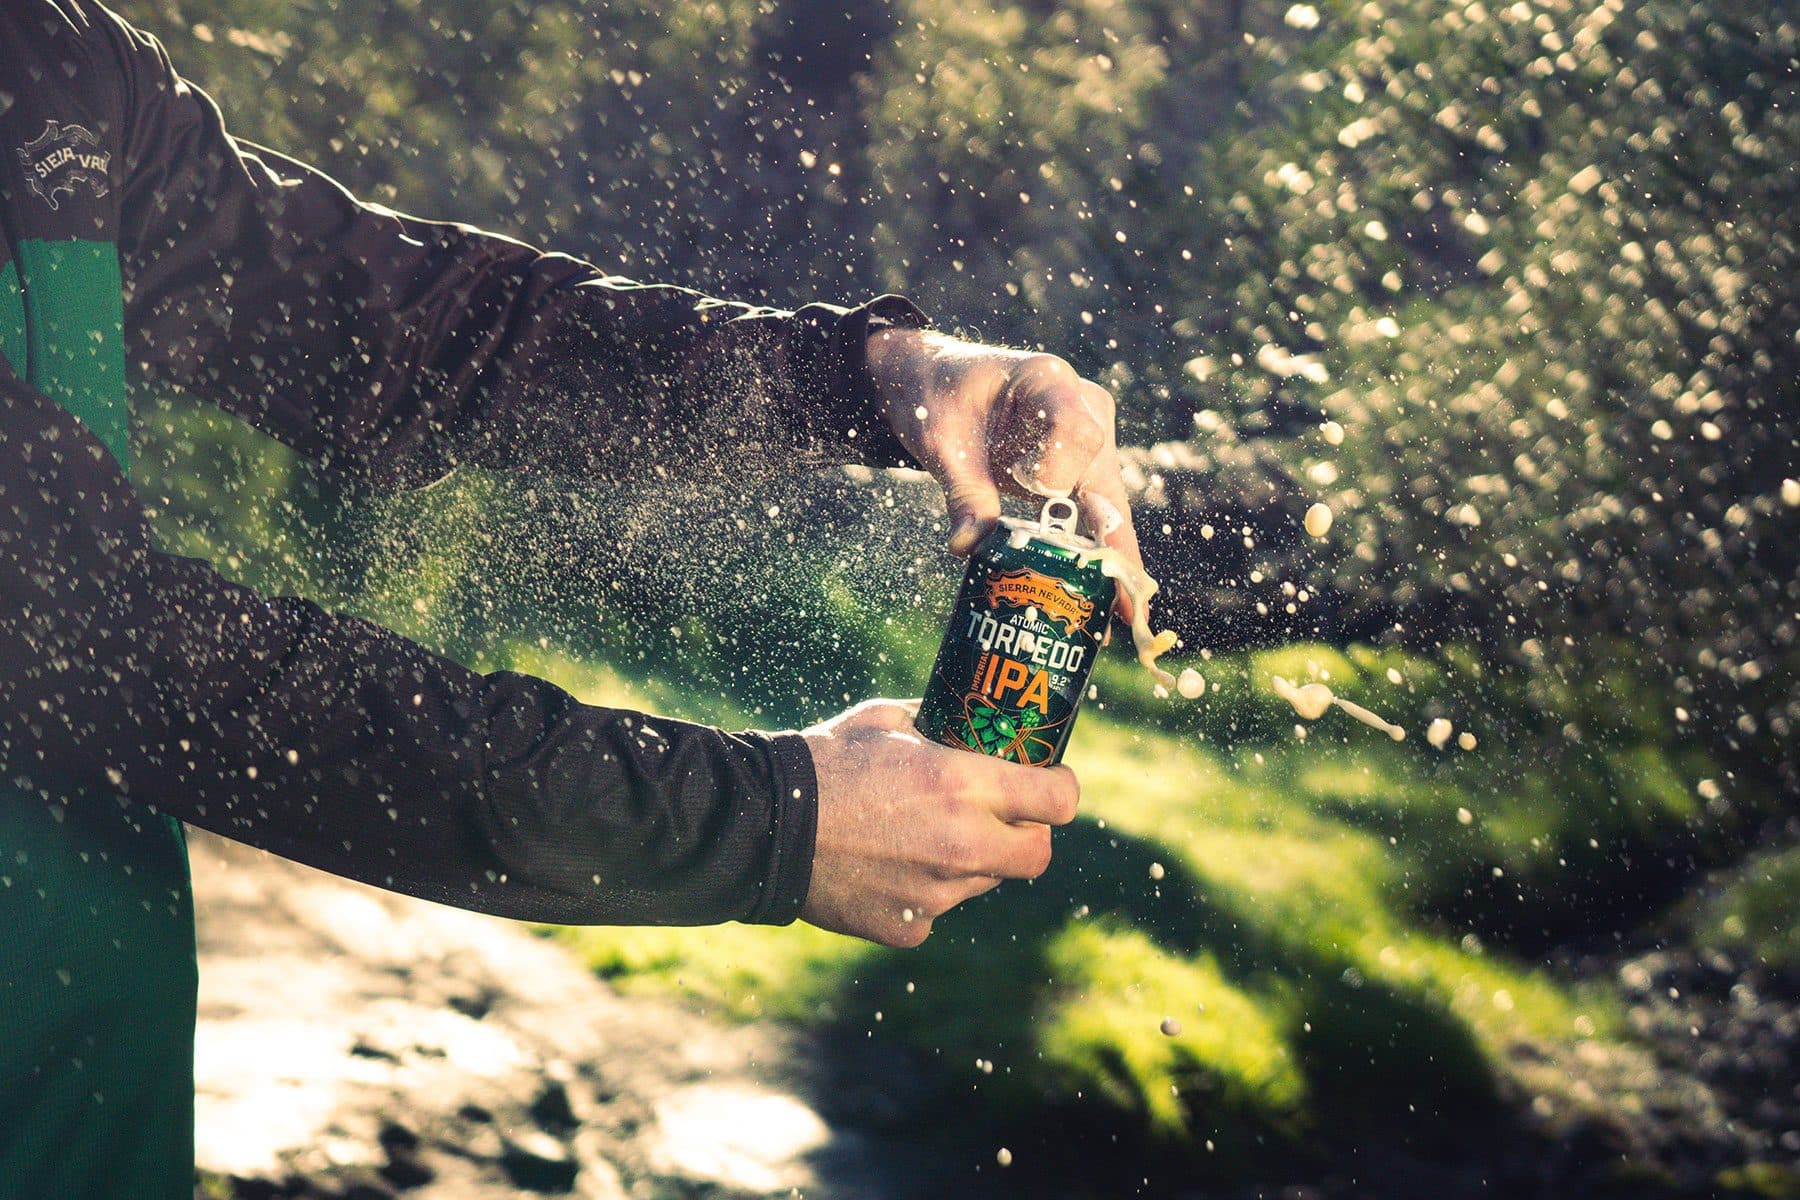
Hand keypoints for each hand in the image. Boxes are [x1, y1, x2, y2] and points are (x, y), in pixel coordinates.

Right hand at [800, 699, 1078, 947]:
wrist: (765, 826)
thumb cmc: (827, 762)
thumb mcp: (889, 721)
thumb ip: (942, 725)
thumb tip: (973, 720)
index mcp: (962, 785)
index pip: (1060, 801)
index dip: (1058, 790)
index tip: (1047, 782)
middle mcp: (962, 844)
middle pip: (1037, 854)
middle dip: (1027, 834)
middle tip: (1000, 817)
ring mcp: (937, 893)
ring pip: (985, 881)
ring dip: (970, 860)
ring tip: (916, 834)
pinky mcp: (910, 928)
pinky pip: (937, 907)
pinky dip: (923, 889)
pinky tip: (884, 865)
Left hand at [865, 327, 1147, 621]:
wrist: (933, 385)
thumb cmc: (936, 397)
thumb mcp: (941, 441)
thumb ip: (963, 491)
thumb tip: (967, 547)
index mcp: (1049, 381)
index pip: (1078, 430)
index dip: (1059, 468)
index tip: (1027, 486)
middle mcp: (1082, 406)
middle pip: (1105, 475)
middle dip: (1113, 540)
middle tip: (1126, 598)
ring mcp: (1086, 440)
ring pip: (1108, 502)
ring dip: (1112, 557)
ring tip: (1124, 613)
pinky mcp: (1078, 469)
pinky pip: (1093, 512)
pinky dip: (1097, 554)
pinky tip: (1109, 599)